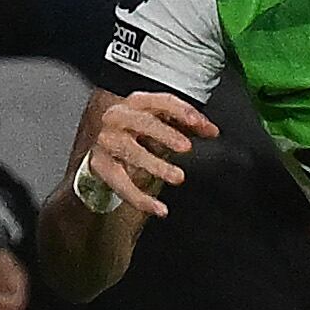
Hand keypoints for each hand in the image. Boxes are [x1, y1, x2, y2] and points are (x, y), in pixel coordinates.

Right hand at [84, 91, 215, 218]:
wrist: (97, 137)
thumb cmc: (136, 127)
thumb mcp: (161, 119)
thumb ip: (189, 124)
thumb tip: (212, 132)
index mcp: (137, 102)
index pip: (162, 101)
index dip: (181, 111)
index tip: (198, 123)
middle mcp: (119, 117)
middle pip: (143, 122)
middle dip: (166, 134)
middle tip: (186, 147)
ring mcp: (107, 140)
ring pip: (130, 151)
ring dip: (156, 165)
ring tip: (177, 177)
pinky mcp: (100, 164)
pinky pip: (121, 183)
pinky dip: (140, 199)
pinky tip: (159, 208)